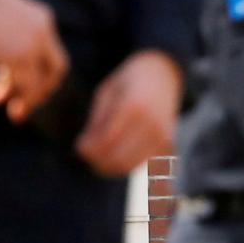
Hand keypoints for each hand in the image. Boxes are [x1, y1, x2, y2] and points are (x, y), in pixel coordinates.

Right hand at [0, 0, 68, 123]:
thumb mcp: (4, 21)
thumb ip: (14, 40)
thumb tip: (8, 68)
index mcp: (43, 19)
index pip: (52, 53)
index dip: (43, 72)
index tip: (24, 83)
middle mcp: (44, 32)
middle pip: (57, 69)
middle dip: (43, 90)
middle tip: (25, 103)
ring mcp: (34, 44)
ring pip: (39, 83)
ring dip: (27, 101)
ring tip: (13, 114)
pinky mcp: (18, 56)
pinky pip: (25, 85)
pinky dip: (17, 98)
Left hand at [77, 50, 181, 177]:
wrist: (163, 75)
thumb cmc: (128, 82)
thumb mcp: (107, 93)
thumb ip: (96, 121)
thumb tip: (83, 150)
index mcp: (135, 105)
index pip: (106, 140)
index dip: (88, 148)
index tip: (78, 146)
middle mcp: (152, 123)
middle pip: (117, 157)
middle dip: (96, 160)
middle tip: (85, 154)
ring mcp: (162, 135)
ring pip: (128, 166)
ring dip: (108, 166)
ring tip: (96, 156)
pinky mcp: (166, 144)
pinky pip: (139, 165)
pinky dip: (123, 166)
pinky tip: (113, 155)